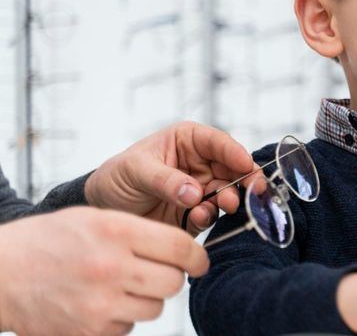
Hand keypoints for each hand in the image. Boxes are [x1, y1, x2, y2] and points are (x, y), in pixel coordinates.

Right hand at [0, 207, 207, 334]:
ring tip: (120, 285)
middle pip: (173, 282)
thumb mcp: (95, 219)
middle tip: (156, 272)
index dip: (197, 256)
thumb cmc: (47, 242)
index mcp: (115, 232)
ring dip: (146, 298)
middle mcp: (111, 268)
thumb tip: (183, 250)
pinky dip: (122, 317)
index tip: (197, 261)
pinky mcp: (91, 332)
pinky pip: (129, 326)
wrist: (1, 274)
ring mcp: (100, 304)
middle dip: (172, 278)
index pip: (180, 247)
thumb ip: (140, 231)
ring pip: (155, 307)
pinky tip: (100, 301)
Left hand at [84, 121, 262, 234]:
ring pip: (227, 192)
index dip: (236, 153)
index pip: (218, 143)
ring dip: (230, 199)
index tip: (247, 166)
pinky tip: (200, 216)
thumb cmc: (117, 177)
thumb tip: (195, 193)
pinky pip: (212, 214)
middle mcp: (200, 163)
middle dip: (244, 179)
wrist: (102, 209)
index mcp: (188, 140)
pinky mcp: (196, 213)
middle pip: (232, 169)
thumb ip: (166, 180)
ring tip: (225, 205)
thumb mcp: (136, 170)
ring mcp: (200, 189)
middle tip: (253, 191)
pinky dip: (211, 216)